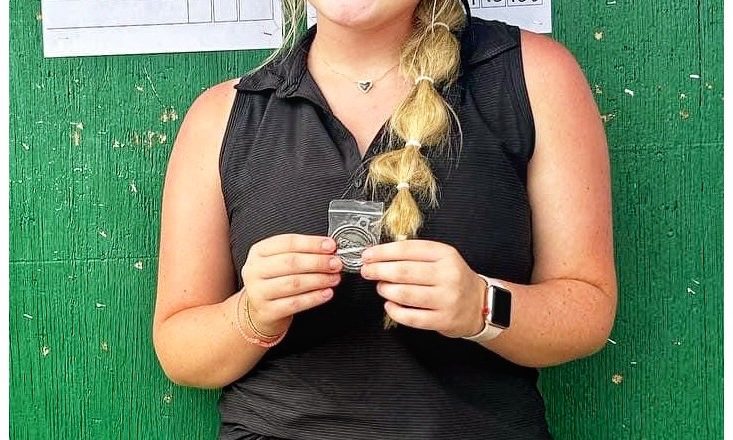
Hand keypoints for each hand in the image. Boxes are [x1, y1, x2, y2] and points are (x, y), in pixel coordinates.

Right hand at [241, 234, 342, 335]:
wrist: (260, 310)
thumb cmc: (274, 281)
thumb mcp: (278, 261)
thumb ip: (301, 252)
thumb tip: (328, 249)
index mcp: (259, 252)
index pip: (288, 242)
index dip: (312, 243)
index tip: (330, 245)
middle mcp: (255, 270)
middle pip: (291, 262)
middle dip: (318, 262)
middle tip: (335, 263)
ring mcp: (258, 292)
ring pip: (294, 283)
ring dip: (319, 280)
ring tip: (334, 278)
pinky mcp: (267, 311)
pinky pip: (295, 303)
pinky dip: (314, 298)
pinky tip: (326, 293)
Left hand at [360, 240, 485, 337]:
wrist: (480, 304)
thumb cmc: (455, 279)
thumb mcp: (442, 258)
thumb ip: (416, 255)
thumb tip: (381, 255)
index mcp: (445, 254)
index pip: (408, 249)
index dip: (382, 252)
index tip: (367, 255)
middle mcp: (448, 275)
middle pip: (404, 271)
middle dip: (379, 270)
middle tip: (368, 271)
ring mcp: (447, 299)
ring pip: (405, 294)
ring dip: (386, 290)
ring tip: (381, 287)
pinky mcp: (443, 319)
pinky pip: (411, 317)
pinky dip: (395, 311)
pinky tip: (390, 305)